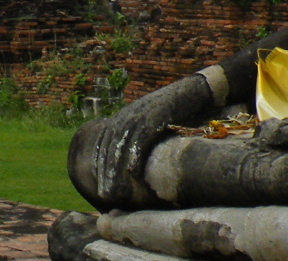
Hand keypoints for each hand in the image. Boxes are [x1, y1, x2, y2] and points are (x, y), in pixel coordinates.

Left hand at [69, 73, 215, 208]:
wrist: (189, 93)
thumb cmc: (171, 112)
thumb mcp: (150, 123)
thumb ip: (139, 138)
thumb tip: (135, 163)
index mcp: (122, 119)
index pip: (103, 144)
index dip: (100, 165)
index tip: (98, 184)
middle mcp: (125, 117)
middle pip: (109, 148)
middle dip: (105, 172)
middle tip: (104, 195)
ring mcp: (138, 117)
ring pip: (120, 146)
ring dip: (115, 170)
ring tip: (114, 191)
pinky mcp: (152, 118)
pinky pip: (140, 140)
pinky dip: (135, 156)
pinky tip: (133, 173)